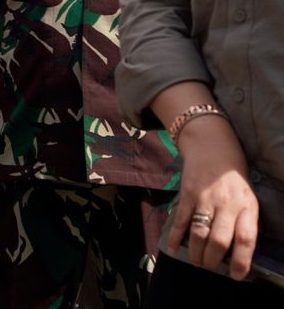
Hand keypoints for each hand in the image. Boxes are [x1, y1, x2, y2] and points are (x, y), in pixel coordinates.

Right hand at [168, 116, 258, 278]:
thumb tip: (242, 249)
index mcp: (247, 206)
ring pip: (199, 233)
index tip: (237, 275)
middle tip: (210, 267)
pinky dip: (175, 236)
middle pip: (219, 240)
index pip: (246, 239)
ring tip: (196, 262)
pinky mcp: (187, 193)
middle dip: (213, 261)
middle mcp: (227, 204)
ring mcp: (205, 198)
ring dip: (196, 252)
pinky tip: (172, 248)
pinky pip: (180, 219)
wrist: (212, 146)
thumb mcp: (248, 197)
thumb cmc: (233, 176)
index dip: (242, 261)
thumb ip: (246, 220)